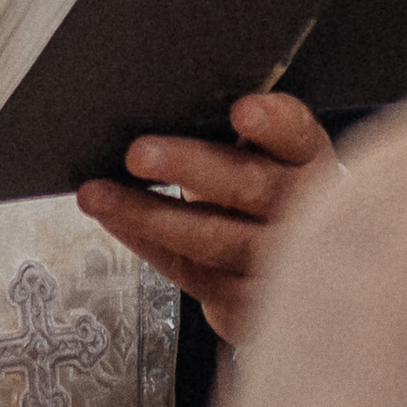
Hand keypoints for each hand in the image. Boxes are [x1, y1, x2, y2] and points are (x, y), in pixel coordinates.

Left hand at [74, 89, 335, 346]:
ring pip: (208, 238)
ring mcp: (275, 264)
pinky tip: (113, 219)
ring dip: (145, 214)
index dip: (273, 123)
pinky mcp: (244, 301)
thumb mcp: (268, 154)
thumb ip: (238, 136)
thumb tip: (164, 105)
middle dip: (188, 166)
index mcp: (308, 161)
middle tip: (138, 153)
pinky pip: (185, 269)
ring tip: (98, 194)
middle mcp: (300, 212)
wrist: (299, 266)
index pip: (297, 136)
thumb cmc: (266, 192)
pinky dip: (143, 241)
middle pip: (247, 186)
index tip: (242, 110)